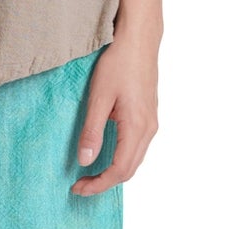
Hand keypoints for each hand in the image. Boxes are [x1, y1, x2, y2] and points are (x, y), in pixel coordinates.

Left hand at [71, 28, 159, 196]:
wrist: (138, 40)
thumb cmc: (118, 63)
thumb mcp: (99, 97)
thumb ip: (92, 131)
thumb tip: (85, 161)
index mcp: (137, 127)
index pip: (120, 170)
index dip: (99, 184)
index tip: (78, 188)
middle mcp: (149, 129)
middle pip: (129, 170)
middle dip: (105, 182)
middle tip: (80, 186)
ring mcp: (151, 122)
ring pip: (134, 160)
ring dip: (113, 172)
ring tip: (89, 174)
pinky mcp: (148, 116)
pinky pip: (137, 147)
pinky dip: (121, 159)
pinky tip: (104, 155)